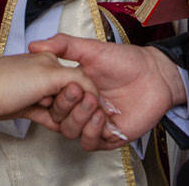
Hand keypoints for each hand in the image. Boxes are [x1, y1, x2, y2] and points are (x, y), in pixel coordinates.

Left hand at [0, 52, 95, 120]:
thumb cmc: (12, 79)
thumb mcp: (51, 75)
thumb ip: (77, 79)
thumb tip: (93, 90)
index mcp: (54, 62)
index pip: (81, 80)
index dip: (88, 96)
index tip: (95, 109)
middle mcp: (47, 76)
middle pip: (72, 96)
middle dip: (73, 107)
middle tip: (67, 111)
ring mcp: (37, 93)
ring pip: (60, 108)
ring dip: (64, 116)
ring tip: (58, 117)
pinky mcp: (28, 108)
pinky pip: (47, 117)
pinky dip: (54, 122)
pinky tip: (59, 127)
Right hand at [28, 35, 185, 150]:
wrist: (154, 74)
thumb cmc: (125, 61)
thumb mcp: (91, 49)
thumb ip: (63, 45)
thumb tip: (35, 45)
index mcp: (71, 88)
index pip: (49, 100)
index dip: (48, 96)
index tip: (54, 85)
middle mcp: (79, 107)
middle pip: (57, 118)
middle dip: (65, 105)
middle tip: (78, 90)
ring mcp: (92, 122)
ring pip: (70, 132)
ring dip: (78, 117)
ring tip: (93, 101)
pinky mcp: (107, 136)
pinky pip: (89, 143)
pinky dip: (91, 130)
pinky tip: (101, 116)